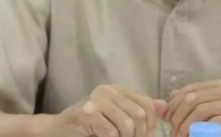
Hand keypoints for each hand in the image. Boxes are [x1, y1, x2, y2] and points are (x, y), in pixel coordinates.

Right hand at [47, 84, 167, 136]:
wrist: (56, 131)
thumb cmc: (88, 128)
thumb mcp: (117, 118)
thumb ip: (138, 111)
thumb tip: (164, 107)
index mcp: (117, 90)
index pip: (146, 103)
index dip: (150, 124)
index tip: (144, 136)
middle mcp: (107, 90)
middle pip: (138, 114)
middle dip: (138, 135)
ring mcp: (95, 100)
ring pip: (126, 124)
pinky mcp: (86, 113)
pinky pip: (110, 132)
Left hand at [165, 79, 220, 136]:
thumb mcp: (220, 112)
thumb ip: (198, 105)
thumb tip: (168, 102)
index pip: (190, 89)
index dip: (174, 104)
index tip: (167, 120)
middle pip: (192, 98)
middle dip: (177, 117)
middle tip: (173, 134)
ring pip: (200, 109)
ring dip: (186, 127)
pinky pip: (214, 122)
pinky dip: (200, 132)